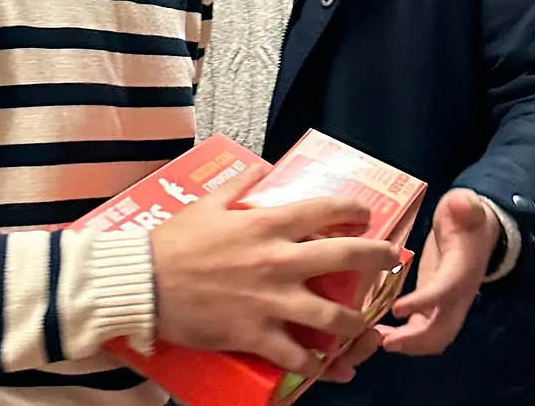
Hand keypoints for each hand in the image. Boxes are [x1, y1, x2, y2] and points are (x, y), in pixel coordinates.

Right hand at [151, 164, 400, 377]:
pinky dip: (317, 365)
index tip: (365, 216)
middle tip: (391, 262)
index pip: (326, 210)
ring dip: (356, 323)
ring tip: (364, 327)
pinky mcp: (256, 335)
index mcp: (268, 225)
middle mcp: (279, 261)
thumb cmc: (172, 242)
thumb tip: (259, 168)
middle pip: (347, 258)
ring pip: (334, 316)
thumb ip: (239, 185)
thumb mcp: (207, 203)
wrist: (143, 283)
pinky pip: (299, 356)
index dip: (355, 211)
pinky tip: (326, 367)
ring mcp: (271, 301)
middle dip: (379, 259)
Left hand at [380, 189, 500, 355]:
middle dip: (415, 340)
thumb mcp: (464, 204)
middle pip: (443, 328)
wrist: (477, 230)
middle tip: (383, 340)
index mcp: (463, 267)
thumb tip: (461, 205)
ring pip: (435, 336)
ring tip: (376, 341)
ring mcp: (449, 304)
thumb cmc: (464, 216)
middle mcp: (459, 293)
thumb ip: (465, 204)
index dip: (424, 302)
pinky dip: (404, 339)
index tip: (397, 309)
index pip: (446, 290)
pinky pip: (424, 331)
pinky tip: (378, 335)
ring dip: (408, 345)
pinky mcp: (437, 306)